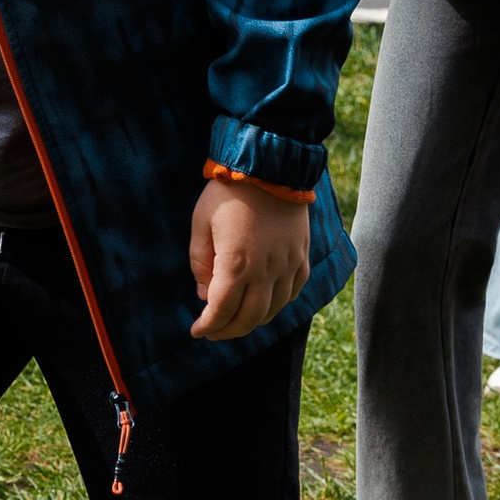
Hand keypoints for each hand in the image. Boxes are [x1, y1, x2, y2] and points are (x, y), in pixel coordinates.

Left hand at [187, 178, 311, 340]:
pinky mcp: (302, 258)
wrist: (271, 167)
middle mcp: (266, 271)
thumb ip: (200, 263)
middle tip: (214, 332)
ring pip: (273, 310)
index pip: (221, 311)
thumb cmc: (229, 193)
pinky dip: (276, 306)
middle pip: (249, 318)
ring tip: (236, 321)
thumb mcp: (201, 224)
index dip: (208, 326)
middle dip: (228, 331)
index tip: (197, 331)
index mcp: (237, 264)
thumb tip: (205, 295)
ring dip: (252, 322)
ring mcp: (288, 266)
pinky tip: (263, 304)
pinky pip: (292, 294)